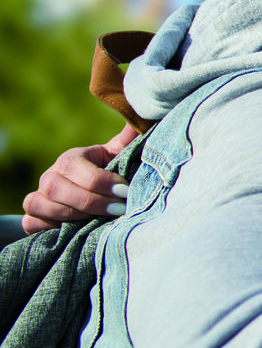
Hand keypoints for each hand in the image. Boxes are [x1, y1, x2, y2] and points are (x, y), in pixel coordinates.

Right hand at [21, 124, 137, 233]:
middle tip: (119, 209)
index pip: (75, 166)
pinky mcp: (33, 218)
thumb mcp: (120, 155)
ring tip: (101, 221)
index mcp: (71, 159)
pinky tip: (75, 230)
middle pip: (56, 188)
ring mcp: (38, 197)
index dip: (100, 181)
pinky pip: (29, 223)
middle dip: (90, 201)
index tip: (125, 190)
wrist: (95, 197)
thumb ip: (130, 139)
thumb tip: (145, 116)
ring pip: (40, 204)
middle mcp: (50, 176)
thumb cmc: (110, 173)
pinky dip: (48, 228)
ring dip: (72, 216)